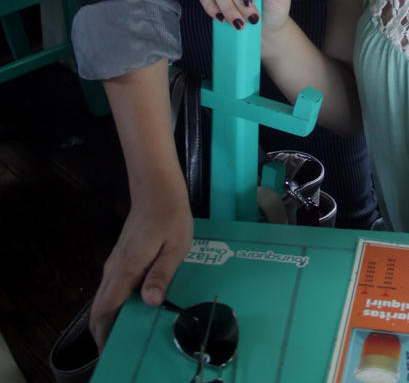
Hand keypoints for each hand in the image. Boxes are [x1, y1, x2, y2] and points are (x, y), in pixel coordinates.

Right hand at [90, 180, 192, 350]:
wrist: (156, 188)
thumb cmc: (170, 215)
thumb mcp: (175, 247)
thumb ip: (161, 275)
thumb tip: (150, 302)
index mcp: (125, 269)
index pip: (105, 309)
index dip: (104, 335)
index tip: (111, 354)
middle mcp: (114, 269)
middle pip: (99, 309)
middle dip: (105, 333)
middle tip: (122, 352)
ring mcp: (115, 263)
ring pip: (104, 299)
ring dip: (111, 320)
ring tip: (131, 336)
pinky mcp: (121, 259)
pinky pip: (112, 290)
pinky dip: (116, 306)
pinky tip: (136, 311)